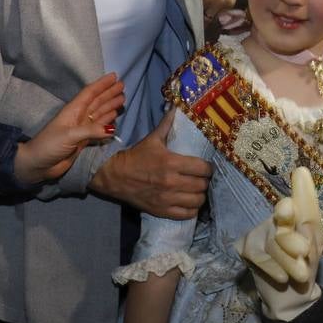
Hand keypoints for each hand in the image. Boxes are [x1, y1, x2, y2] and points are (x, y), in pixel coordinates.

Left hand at [15, 75, 125, 184]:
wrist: (38, 164)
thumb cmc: (49, 145)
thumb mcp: (69, 135)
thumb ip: (90, 131)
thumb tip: (112, 128)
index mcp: (73, 111)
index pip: (89, 93)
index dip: (101, 84)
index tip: (114, 76)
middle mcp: (78, 117)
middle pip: (97, 101)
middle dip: (109, 93)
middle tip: (123, 85)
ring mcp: (81, 128)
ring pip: (99, 113)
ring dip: (110, 105)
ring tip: (122, 98)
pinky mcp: (83, 140)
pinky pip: (99, 127)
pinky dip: (108, 122)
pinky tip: (114, 117)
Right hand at [90, 110, 211, 218]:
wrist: (115, 176)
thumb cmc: (136, 156)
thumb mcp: (153, 139)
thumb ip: (168, 124)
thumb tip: (177, 107)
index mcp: (171, 163)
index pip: (203, 168)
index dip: (208, 167)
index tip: (206, 166)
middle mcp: (172, 182)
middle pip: (202, 185)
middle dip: (204, 181)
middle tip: (201, 178)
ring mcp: (167, 199)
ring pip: (197, 201)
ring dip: (200, 195)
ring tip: (196, 190)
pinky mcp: (162, 211)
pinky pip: (187, 215)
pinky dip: (192, 210)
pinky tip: (190, 202)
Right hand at [236, 167, 322, 320]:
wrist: (289, 300)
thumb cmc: (304, 270)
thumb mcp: (315, 254)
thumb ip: (312, 237)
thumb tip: (304, 223)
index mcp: (300, 217)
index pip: (302, 201)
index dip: (302, 189)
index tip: (301, 172)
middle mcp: (280, 218)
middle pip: (283, 218)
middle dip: (293, 237)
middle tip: (303, 251)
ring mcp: (261, 230)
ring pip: (274, 241)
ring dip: (289, 262)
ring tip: (299, 276)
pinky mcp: (247, 246)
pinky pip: (259, 254)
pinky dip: (272, 267)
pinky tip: (282, 277)